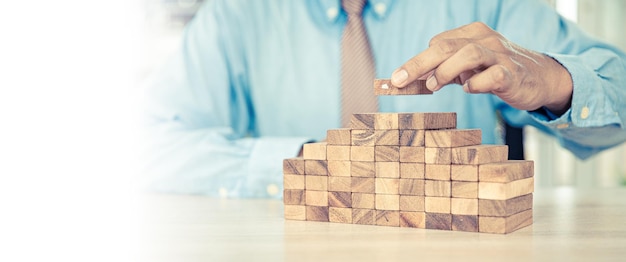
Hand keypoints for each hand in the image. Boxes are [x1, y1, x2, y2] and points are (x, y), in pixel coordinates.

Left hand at [390, 22, 572, 114]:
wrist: (540, 78)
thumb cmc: (497, 71)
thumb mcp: (468, 67)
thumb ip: (443, 70)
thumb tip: (414, 79)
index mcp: (471, 34)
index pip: (437, 42)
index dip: (416, 61)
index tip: (398, 78)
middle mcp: (484, 40)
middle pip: (445, 46)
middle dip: (418, 63)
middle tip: (399, 80)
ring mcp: (500, 56)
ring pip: (468, 54)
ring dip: (445, 71)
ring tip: (433, 86)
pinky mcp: (513, 74)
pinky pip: (493, 76)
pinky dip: (477, 84)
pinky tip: (469, 90)